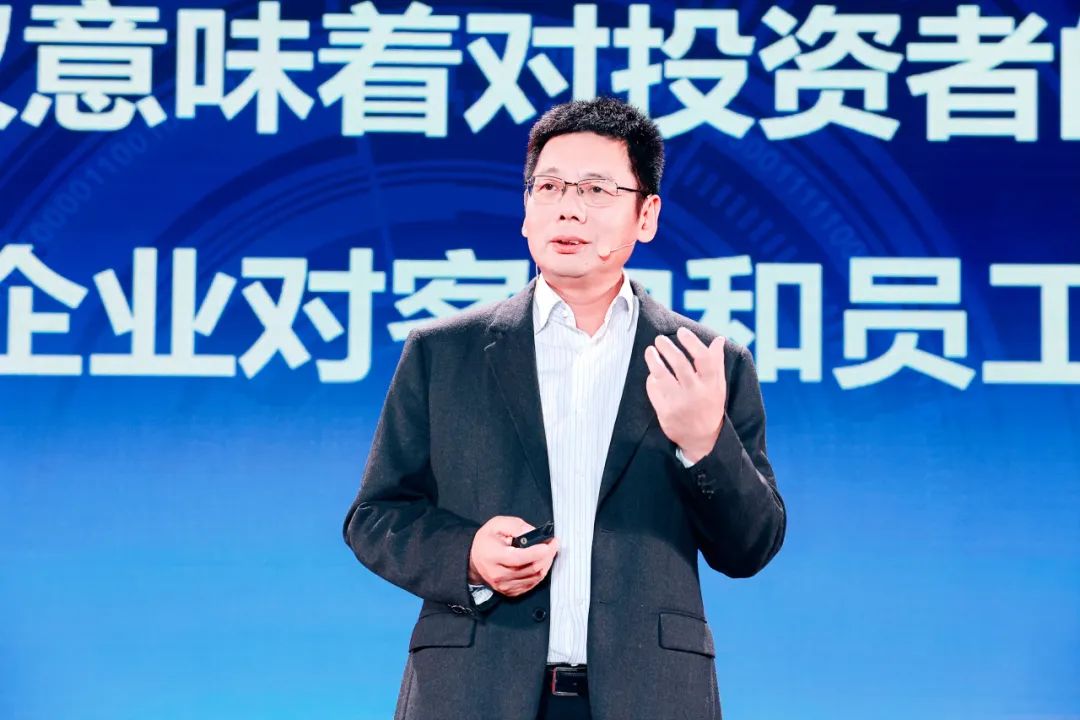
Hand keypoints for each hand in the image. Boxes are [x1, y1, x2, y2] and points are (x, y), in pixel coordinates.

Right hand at [468, 516, 558, 597]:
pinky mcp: (510, 591)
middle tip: (553, 544)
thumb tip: (535, 533)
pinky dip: (541, 572)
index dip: (536, 552)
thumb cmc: (486, 541)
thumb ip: (516, 526)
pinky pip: (532, 584)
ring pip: (535, 577)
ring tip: (549, 551)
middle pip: (530, 568)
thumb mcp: (497, 524)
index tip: (549, 543)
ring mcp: (504, 586)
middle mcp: (498, 574)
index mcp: (493, 556)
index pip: (518, 558)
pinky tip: (542, 562)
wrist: (474, 559)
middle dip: (547, 555)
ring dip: (546, 563)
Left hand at [644, 326, 727, 464]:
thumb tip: (718, 339)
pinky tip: (652, 373)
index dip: (691, 342)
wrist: (702, 439)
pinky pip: (654, 390)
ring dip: (654, 360)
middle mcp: (696, 393)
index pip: (703, 358)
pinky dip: (651, 379)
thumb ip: (717, 362)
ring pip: (662, 375)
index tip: (681, 332)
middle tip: (660, 339)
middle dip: (667, 347)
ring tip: (650, 351)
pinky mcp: (665, 413)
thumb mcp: (718, 386)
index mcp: (712, 385)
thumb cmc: (710, 406)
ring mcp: (680, 403)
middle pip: (679, 363)